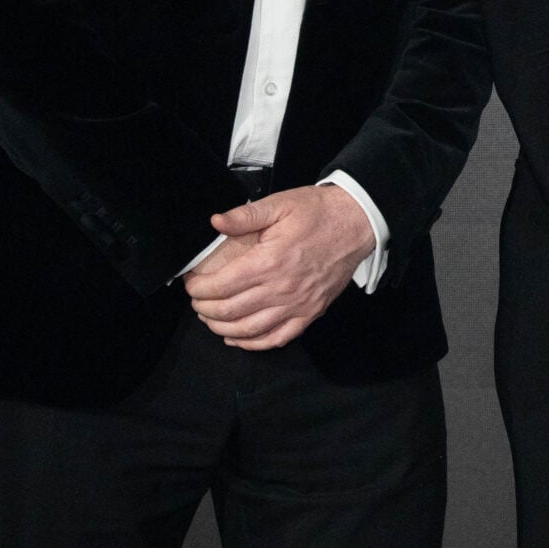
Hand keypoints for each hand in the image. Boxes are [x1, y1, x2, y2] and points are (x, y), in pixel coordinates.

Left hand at [186, 185, 375, 351]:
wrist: (357, 222)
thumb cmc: (318, 212)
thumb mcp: (280, 204)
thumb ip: (245, 216)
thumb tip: (216, 222)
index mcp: (269, 261)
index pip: (221, 286)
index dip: (198, 288)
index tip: (191, 283)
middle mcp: (282, 288)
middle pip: (230, 311)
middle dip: (204, 309)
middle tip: (196, 301)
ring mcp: (298, 304)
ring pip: (249, 329)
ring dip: (222, 328)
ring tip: (210, 319)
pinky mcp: (311, 312)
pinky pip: (278, 337)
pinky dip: (254, 343)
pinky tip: (237, 338)